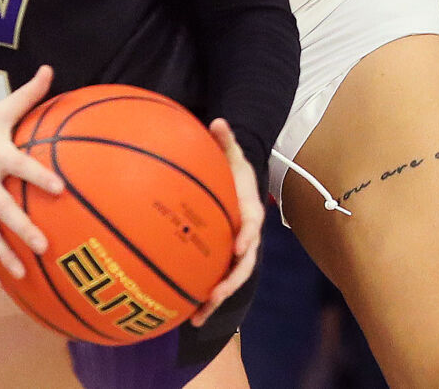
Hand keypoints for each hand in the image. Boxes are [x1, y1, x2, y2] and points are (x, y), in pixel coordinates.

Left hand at [191, 120, 261, 327]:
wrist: (239, 185)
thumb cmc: (234, 169)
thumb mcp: (232, 153)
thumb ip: (225, 140)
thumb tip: (218, 121)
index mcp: (250, 212)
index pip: (252, 226)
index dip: (247, 237)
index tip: (239, 247)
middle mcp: (247, 237)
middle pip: (244, 264)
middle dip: (231, 281)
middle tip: (216, 294)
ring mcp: (237, 252)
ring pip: (232, 280)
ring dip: (217, 299)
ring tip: (198, 316)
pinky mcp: (225, 261)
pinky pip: (217, 281)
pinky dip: (205, 298)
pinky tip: (186, 313)